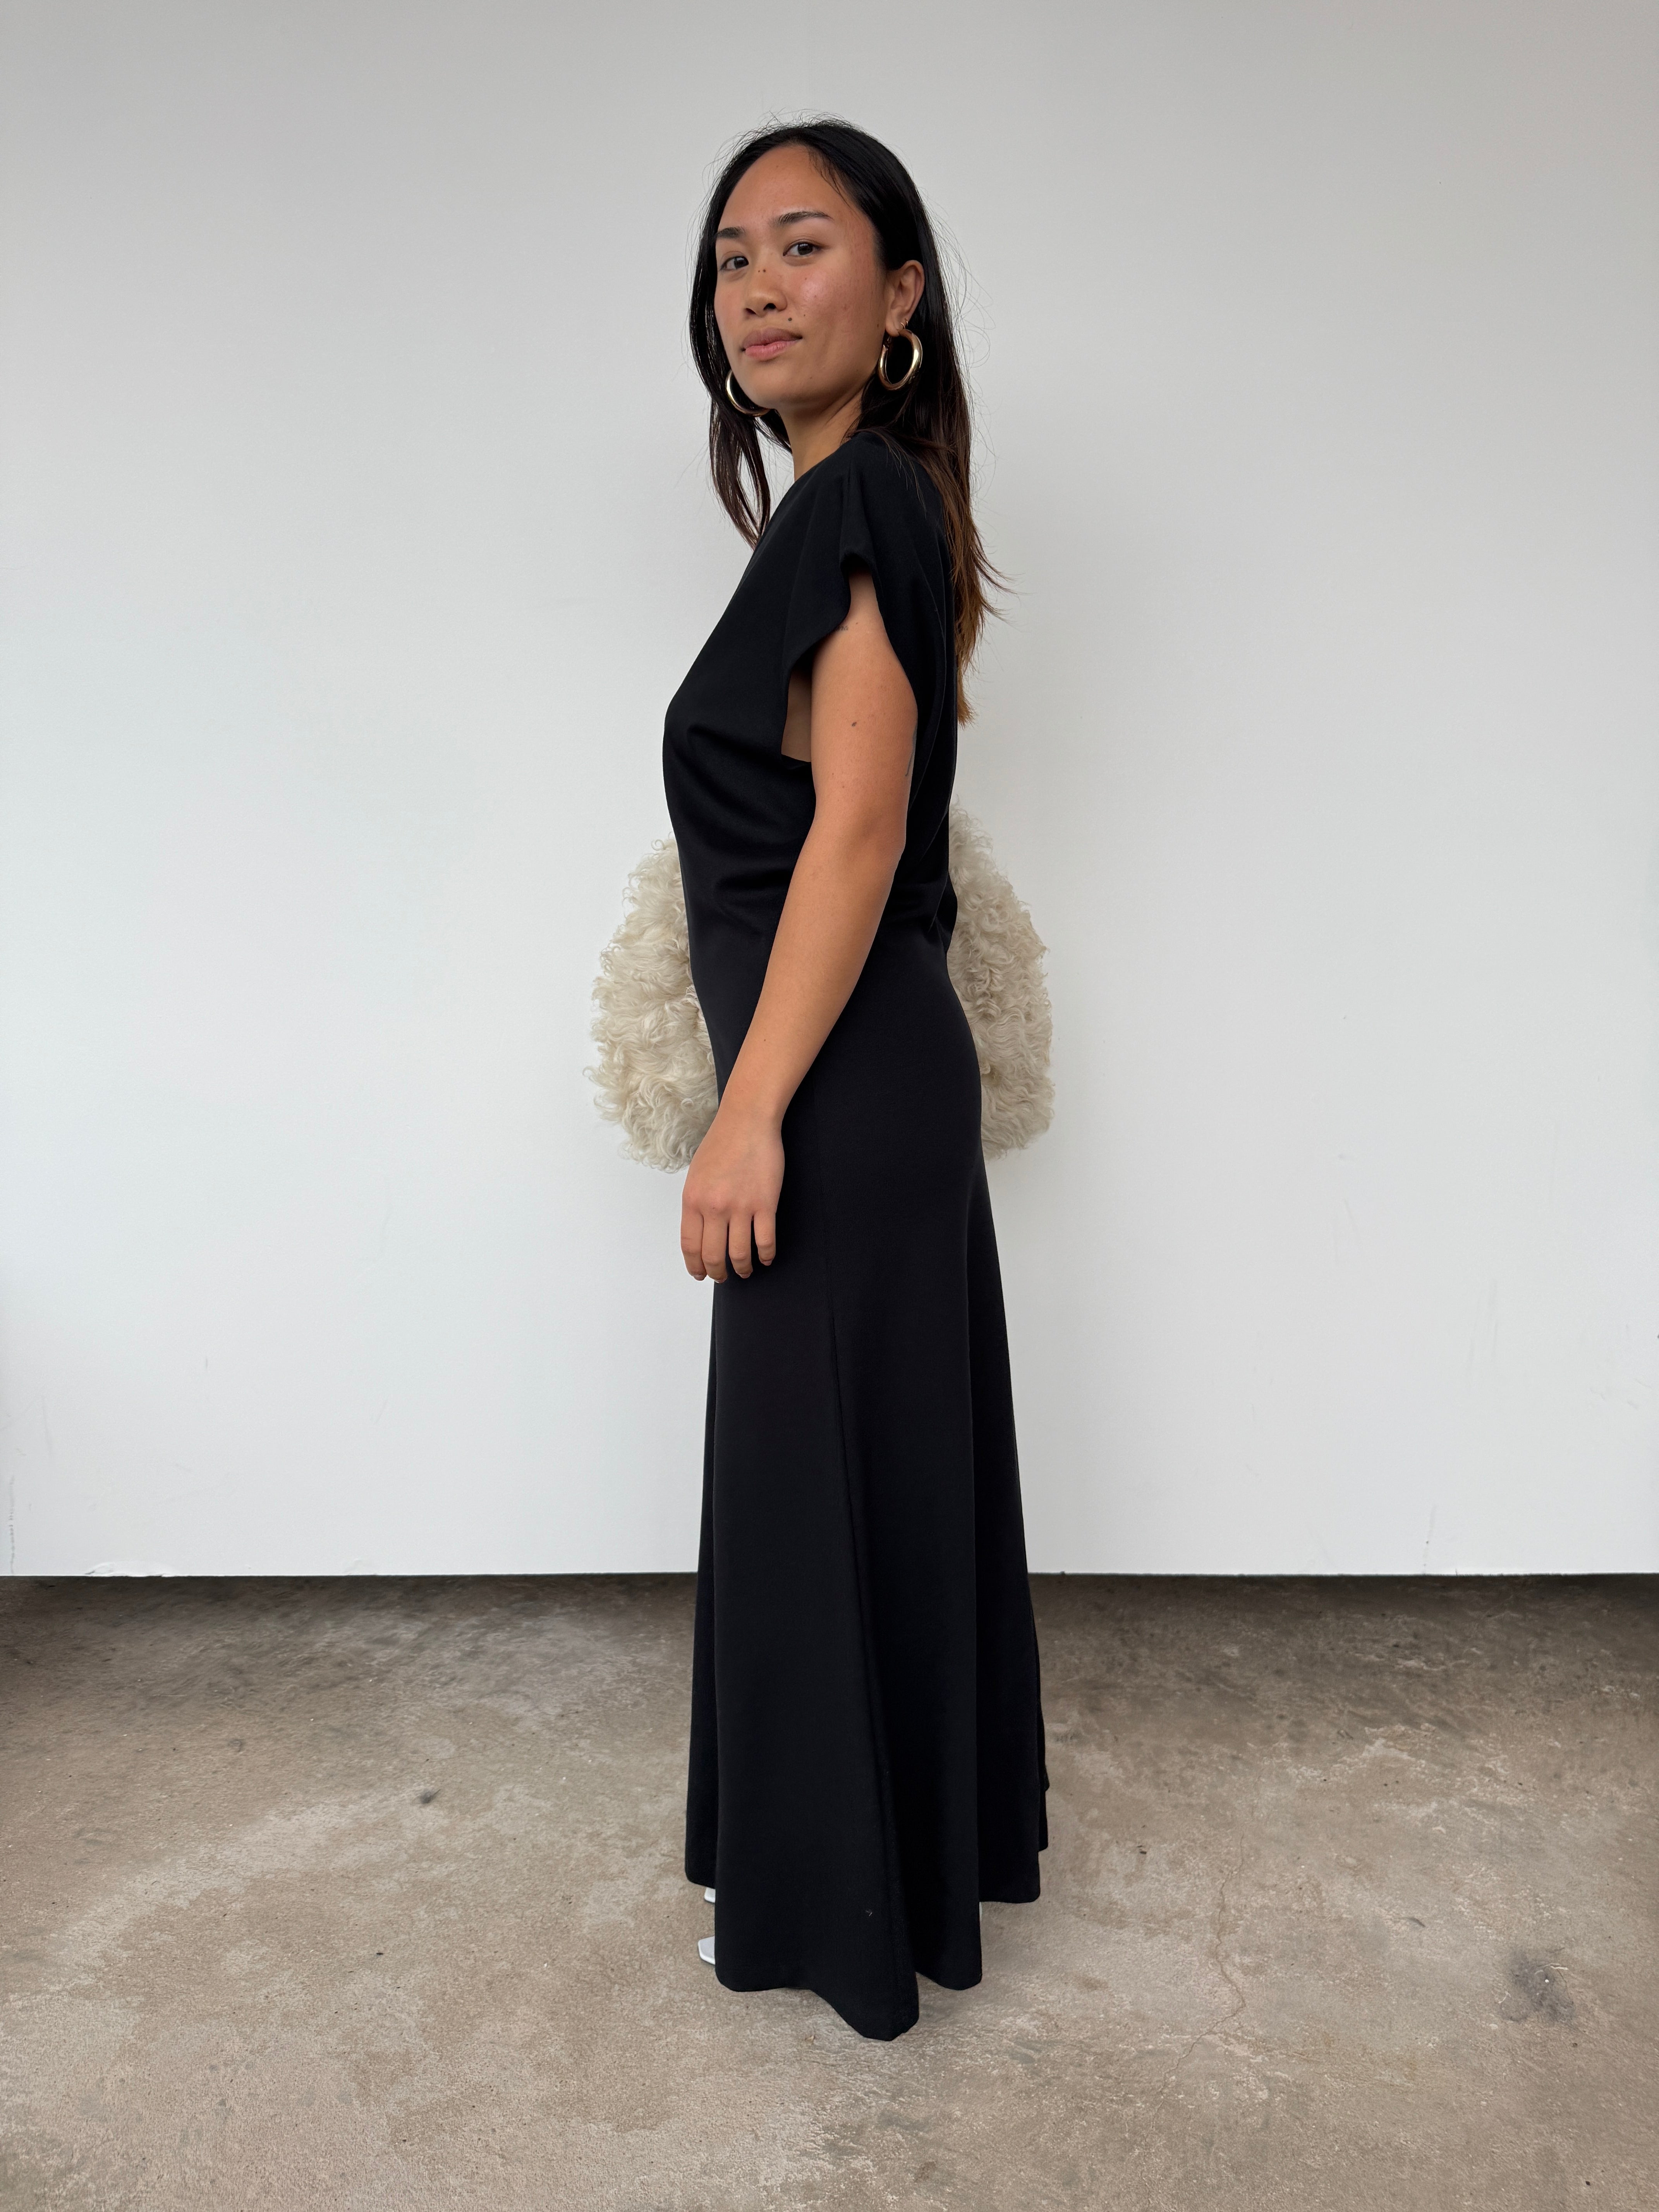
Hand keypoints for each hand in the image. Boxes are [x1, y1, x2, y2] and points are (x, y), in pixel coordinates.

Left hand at [680, 1101, 783, 1281]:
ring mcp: (740, 1206)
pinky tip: (766, 1257)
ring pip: (739, 1253)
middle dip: (718, 1272)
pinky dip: (766, 1255)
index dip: (695, 1265)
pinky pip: (765, 1240)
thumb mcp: (696, 1176)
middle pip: (713, 1255)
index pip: (690, 1245)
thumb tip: (701, 1233)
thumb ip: (696, 1204)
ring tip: (746, 1271)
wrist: (747, 1121)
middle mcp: (714, 1207)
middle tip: (722, 1277)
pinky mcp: (765, 1203)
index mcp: (693, 1200)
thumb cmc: (722, 1144)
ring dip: (743, 1268)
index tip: (700, 1274)